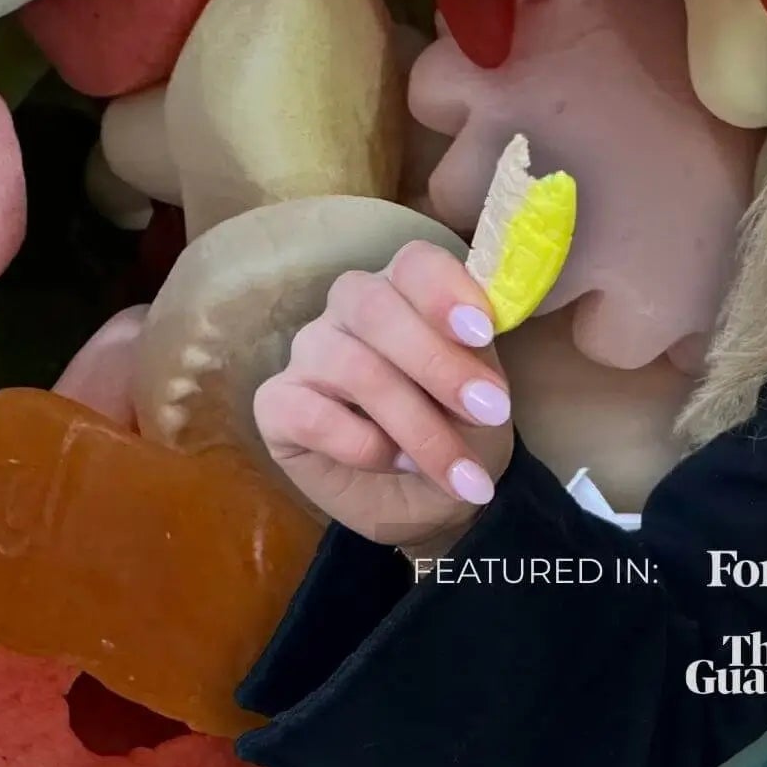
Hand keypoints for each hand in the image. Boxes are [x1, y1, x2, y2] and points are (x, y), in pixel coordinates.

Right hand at [252, 240, 517, 556]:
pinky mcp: (276, 405)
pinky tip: (396, 463)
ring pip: (350, 366)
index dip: (443, 291)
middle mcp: (349, 311)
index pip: (413, 262)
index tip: (482, 333)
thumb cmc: (457, 431)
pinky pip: (310, 414)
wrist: (429, 503)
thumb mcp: (484, 393)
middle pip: (374, 306)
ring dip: (415, 423)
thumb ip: (476, 354)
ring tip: (457, 470)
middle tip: (490, 413)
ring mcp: (308, 354)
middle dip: (436, 362)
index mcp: (404, 290)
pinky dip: (363, 445)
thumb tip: (478, 331)